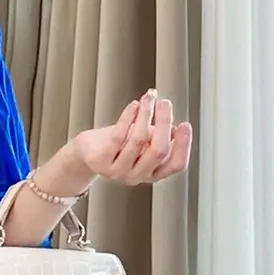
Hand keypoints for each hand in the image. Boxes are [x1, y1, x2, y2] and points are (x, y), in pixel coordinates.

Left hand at [74, 90, 192, 185]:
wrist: (88, 151)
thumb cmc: (120, 143)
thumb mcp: (145, 140)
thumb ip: (161, 136)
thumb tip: (176, 125)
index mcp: (153, 173)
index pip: (176, 164)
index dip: (184, 145)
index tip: (185, 124)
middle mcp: (137, 176)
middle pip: (159, 150)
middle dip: (164, 123)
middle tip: (165, 103)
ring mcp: (118, 172)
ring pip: (138, 140)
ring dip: (146, 114)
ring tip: (148, 98)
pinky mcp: (101, 162)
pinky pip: (118, 136)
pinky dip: (128, 117)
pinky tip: (133, 105)